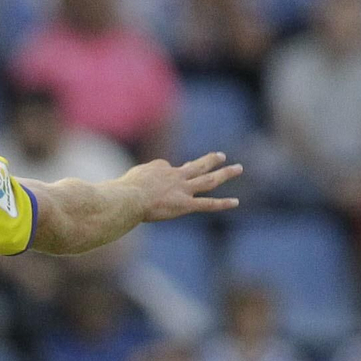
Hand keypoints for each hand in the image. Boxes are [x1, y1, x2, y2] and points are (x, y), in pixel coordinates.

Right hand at [122, 152, 243, 222]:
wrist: (129, 198)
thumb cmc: (122, 193)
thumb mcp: (126, 181)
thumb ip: (134, 182)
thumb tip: (130, 189)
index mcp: (161, 169)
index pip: (169, 171)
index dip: (166, 178)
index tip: (158, 184)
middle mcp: (175, 175)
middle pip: (196, 166)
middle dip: (209, 160)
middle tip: (221, 156)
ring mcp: (183, 189)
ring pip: (208, 180)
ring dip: (225, 174)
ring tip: (238, 168)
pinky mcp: (185, 205)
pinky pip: (208, 204)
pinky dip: (223, 203)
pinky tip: (236, 202)